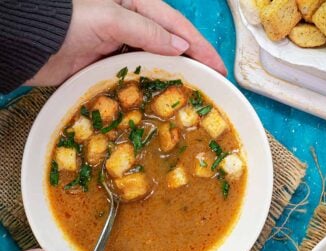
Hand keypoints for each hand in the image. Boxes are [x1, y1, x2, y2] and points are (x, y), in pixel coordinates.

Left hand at [27, 0, 226, 86]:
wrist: (34, 44)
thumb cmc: (68, 23)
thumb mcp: (111, 19)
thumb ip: (147, 31)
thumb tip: (181, 47)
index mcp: (137, 6)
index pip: (178, 27)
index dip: (201, 47)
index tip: (219, 67)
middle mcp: (134, 25)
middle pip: (172, 45)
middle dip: (194, 62)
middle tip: (213, 83)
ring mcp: (123, 46)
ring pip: (157, 62)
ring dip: (175, 75)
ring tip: (194, 92)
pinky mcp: (112, 65)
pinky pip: (139, 75)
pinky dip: (152, 85)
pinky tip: (163, 95)